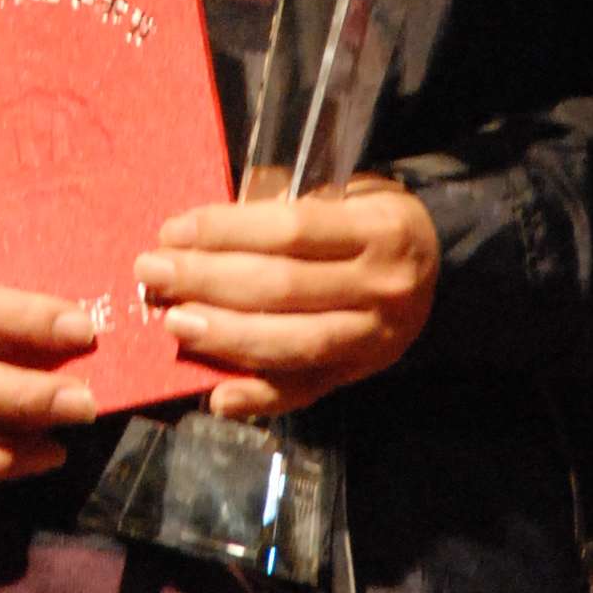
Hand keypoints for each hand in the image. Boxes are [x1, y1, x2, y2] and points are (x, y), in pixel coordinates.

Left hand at [134, 178, 440, 421]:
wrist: (439, 266)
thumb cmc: (371, 219)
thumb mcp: (346, 194)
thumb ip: (286, 209)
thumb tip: (201, 233)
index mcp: (378, 229)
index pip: (290, 230)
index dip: (225, 232)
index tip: (173, 231)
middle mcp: (381, 287)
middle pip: (281, 287)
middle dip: (207, 281)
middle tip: (153, 274)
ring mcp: (373, 338)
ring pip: (290, 343)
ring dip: (224, 336)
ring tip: (174, 322)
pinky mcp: (359, 374)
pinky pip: (305, 391)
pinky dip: (258, 398)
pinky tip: (217, 395)